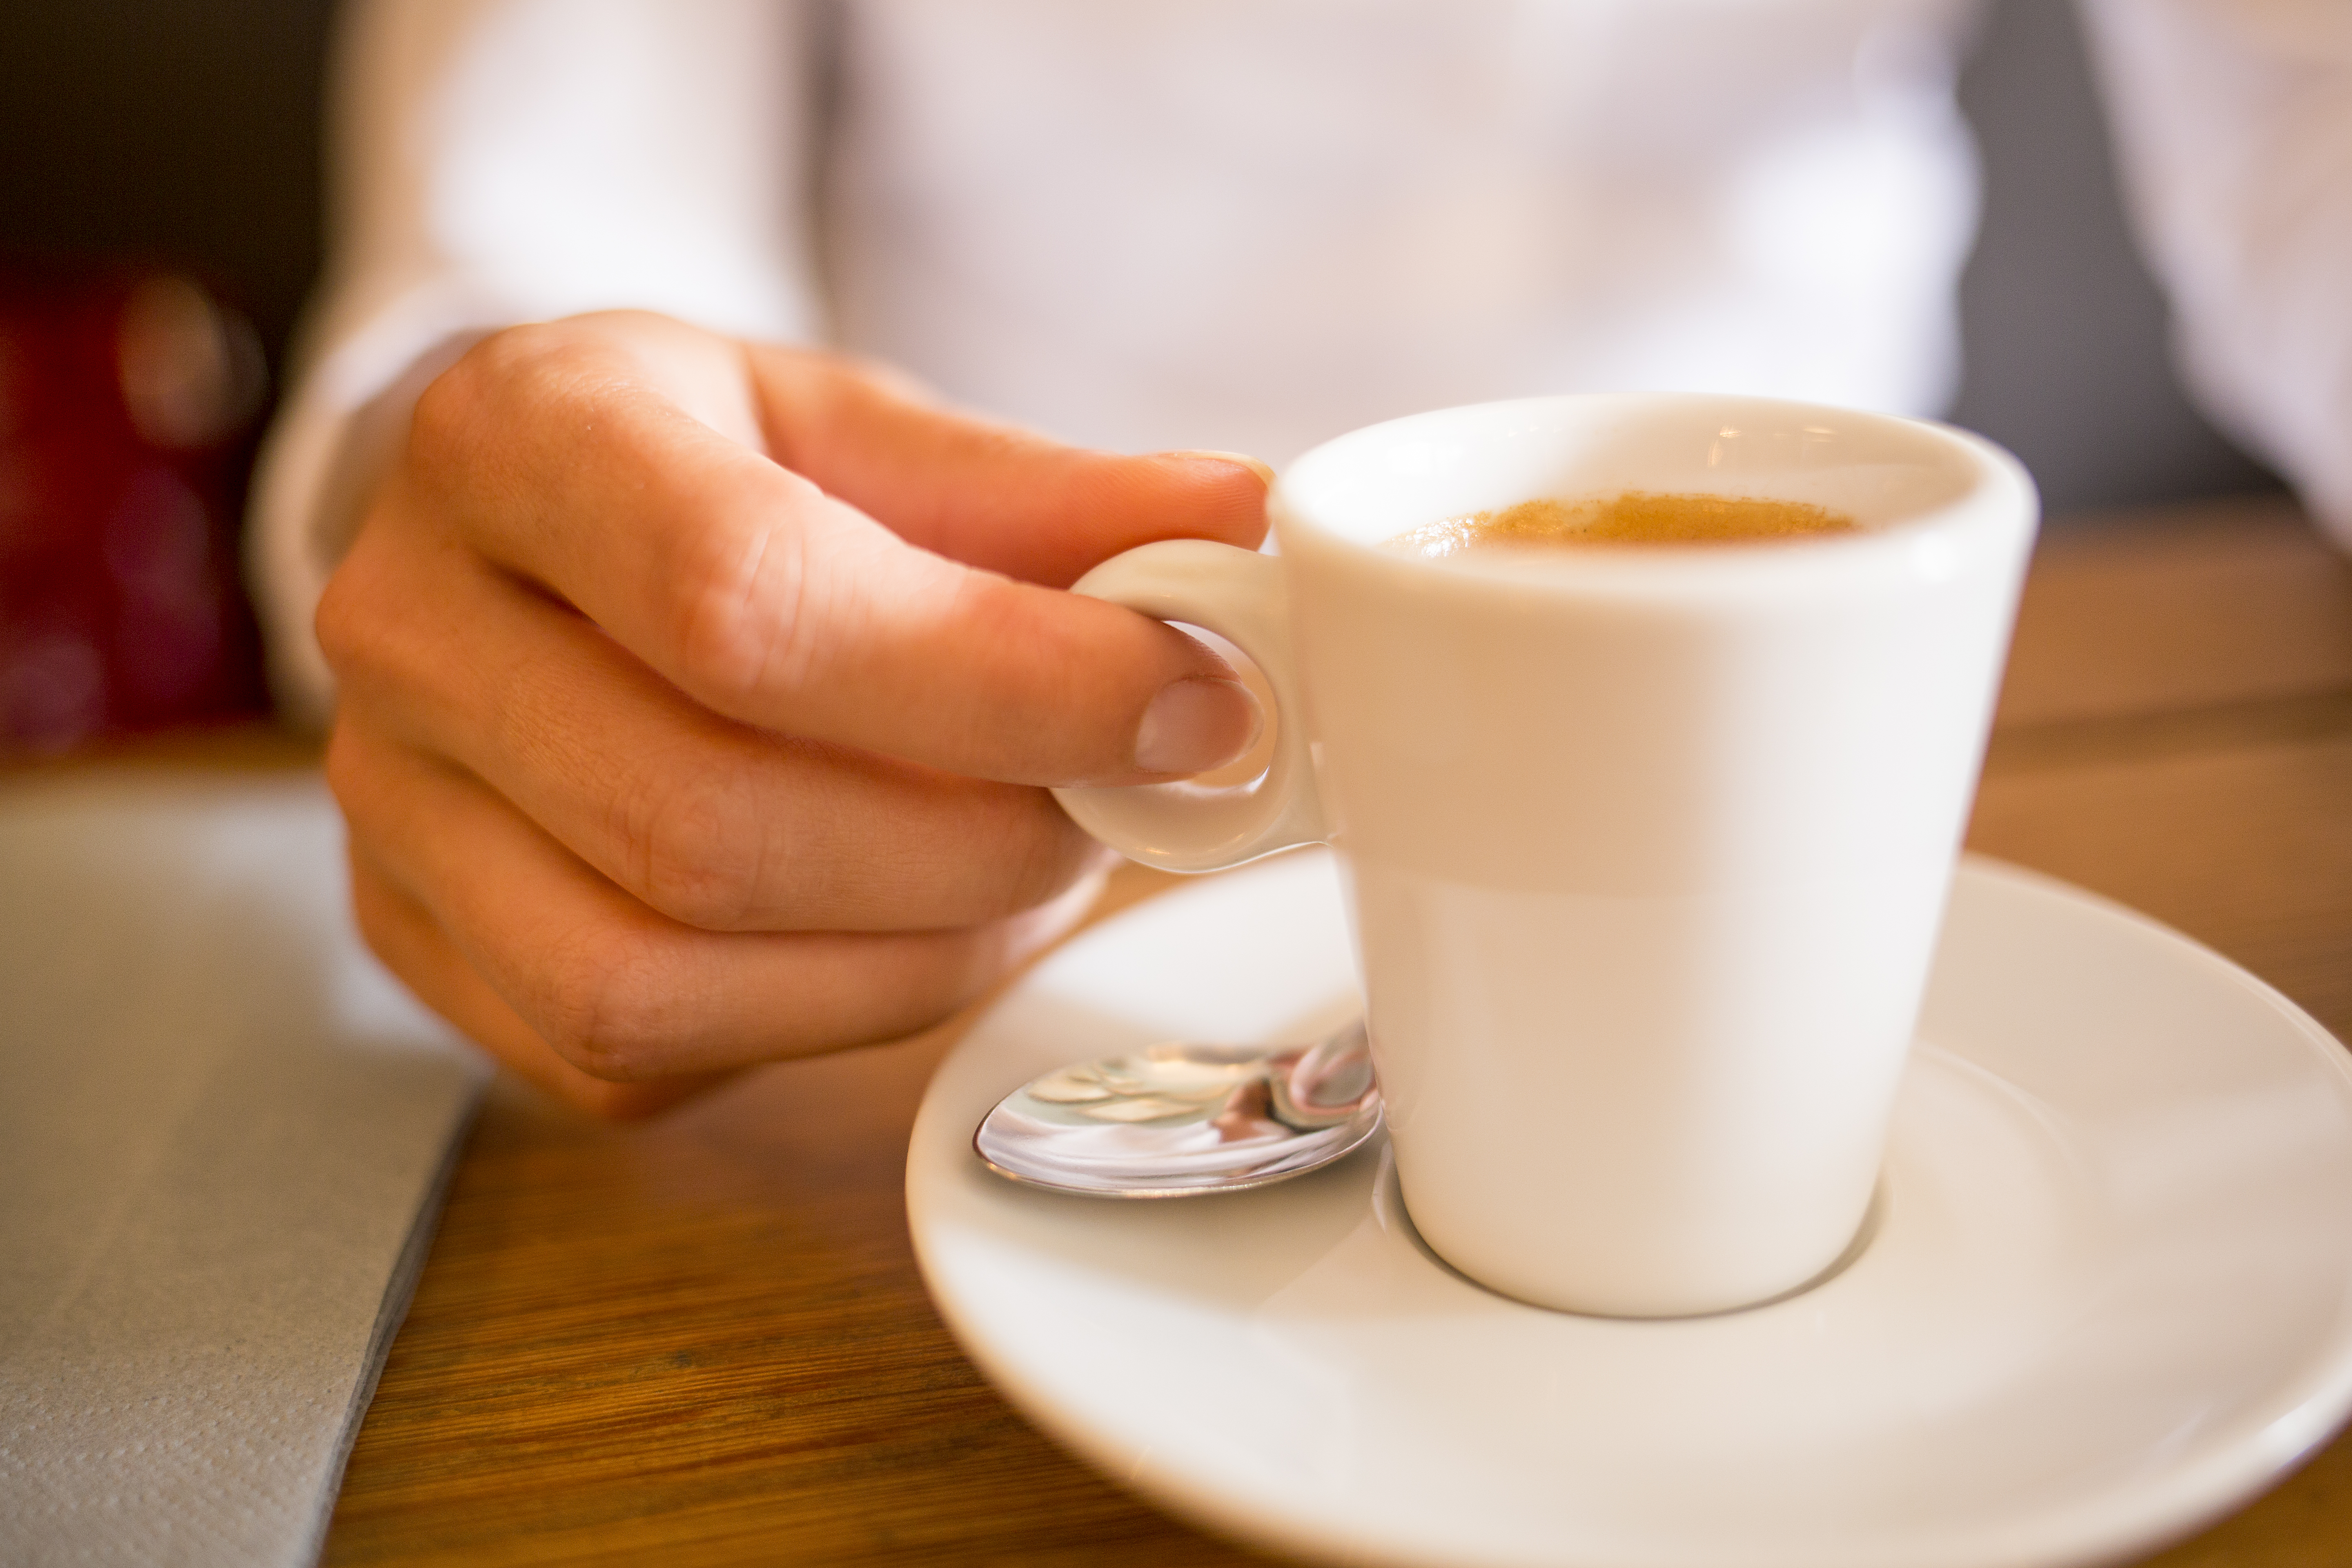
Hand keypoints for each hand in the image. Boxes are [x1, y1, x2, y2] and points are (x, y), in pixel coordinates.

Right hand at [317, 312, 1266, 1116]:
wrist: (533, 543)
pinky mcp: (428, 952)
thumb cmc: (711, 472)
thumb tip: (1242, 529)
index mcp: (515, 441)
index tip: (1188, 701)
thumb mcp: (862, 427)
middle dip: (982, 839)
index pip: (741, 600)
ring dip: (914, 946)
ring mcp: (393, 814)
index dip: (999, 680)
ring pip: (663, 971)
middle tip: (1123, 801)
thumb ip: (1044, 494)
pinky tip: (912, 922)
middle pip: (709, 817)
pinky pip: (639, 1053)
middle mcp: (410, 630)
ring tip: (1028, 865)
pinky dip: (829, 1011)